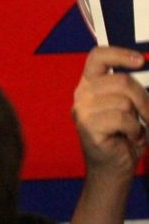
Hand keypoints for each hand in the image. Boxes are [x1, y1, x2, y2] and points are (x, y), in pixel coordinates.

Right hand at [72, 46, 148, 179]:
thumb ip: (133, 89)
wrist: (113, 169)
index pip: (97, 57)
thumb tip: (146, 72)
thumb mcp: (131, 107)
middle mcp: (82, 93)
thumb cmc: (125, 136)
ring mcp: (82, 110)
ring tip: (135, 130)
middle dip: (144, 99)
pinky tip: (129, 138)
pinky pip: (123, 118)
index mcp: (90, 84)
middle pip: (121, 81)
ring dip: (140, 118)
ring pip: (124, 100)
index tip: (139, 61)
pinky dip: (134, 130)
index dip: (119, 54)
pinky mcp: (88, 126)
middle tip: (148, 115)